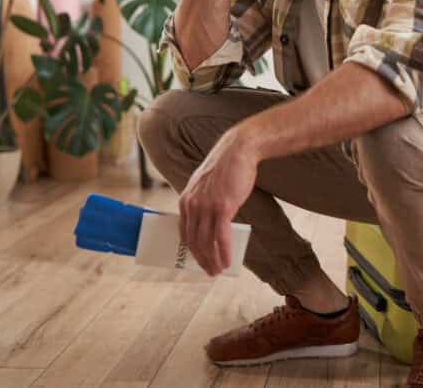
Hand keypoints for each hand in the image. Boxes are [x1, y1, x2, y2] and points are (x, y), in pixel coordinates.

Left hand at [178, 128, 259, 275]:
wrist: (237, 151)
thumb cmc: (226, 168)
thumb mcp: (206, 186)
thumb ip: (202, 203)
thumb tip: (211, 223)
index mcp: (185, 201)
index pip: (185, 233)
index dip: (192, 250)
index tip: (199, 260)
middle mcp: (192, 205)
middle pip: (194, 241)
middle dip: (202, 260)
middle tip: (210, 271)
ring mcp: (207, 207)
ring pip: (207, 242)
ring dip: (213, 260)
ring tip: (219, 270)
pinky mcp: (223, 207)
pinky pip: (221, 236)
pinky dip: (224, 252)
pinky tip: (228, 261)